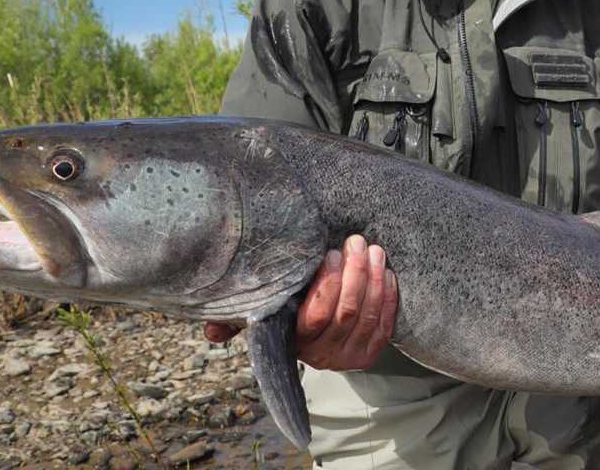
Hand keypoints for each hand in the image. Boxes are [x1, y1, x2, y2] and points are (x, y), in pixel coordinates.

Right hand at [203, 234, 398, 369]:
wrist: (321, 336)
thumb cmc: (289, 310)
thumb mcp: (265, 312)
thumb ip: (238, 317)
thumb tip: (211, 332)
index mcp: (296, 342)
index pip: (316, 316)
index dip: (328, 283)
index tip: (331, 252)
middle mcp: (324, 356)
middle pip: (347, 312)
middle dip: (355, 273)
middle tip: (357, 242)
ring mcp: (350, 357)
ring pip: (369, 315)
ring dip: (374, 278)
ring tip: (373, 250)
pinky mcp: (371, 353)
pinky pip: (386, 324)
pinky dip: (388, 296)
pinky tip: (386, 272)